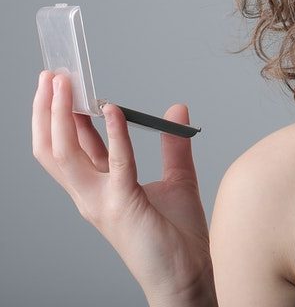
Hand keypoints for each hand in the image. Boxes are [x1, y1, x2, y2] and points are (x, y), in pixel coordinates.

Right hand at [32, 71, 215, 305]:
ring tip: (66, 84)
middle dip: (49, 110)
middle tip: (51, 75)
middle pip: (55, 147)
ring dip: (65, 115)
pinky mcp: (123, 206)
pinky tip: (113, 109)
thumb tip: (177, 108)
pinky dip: (113, 133)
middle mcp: (91, 195)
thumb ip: (174, 146)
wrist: (187, 278)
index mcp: (100, 189)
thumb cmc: (178, 237)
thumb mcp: (177, 180)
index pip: (70, 146)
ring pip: (67, 154)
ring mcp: (101, 202)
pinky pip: (115, 163)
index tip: (62, 83)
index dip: (62, 114)